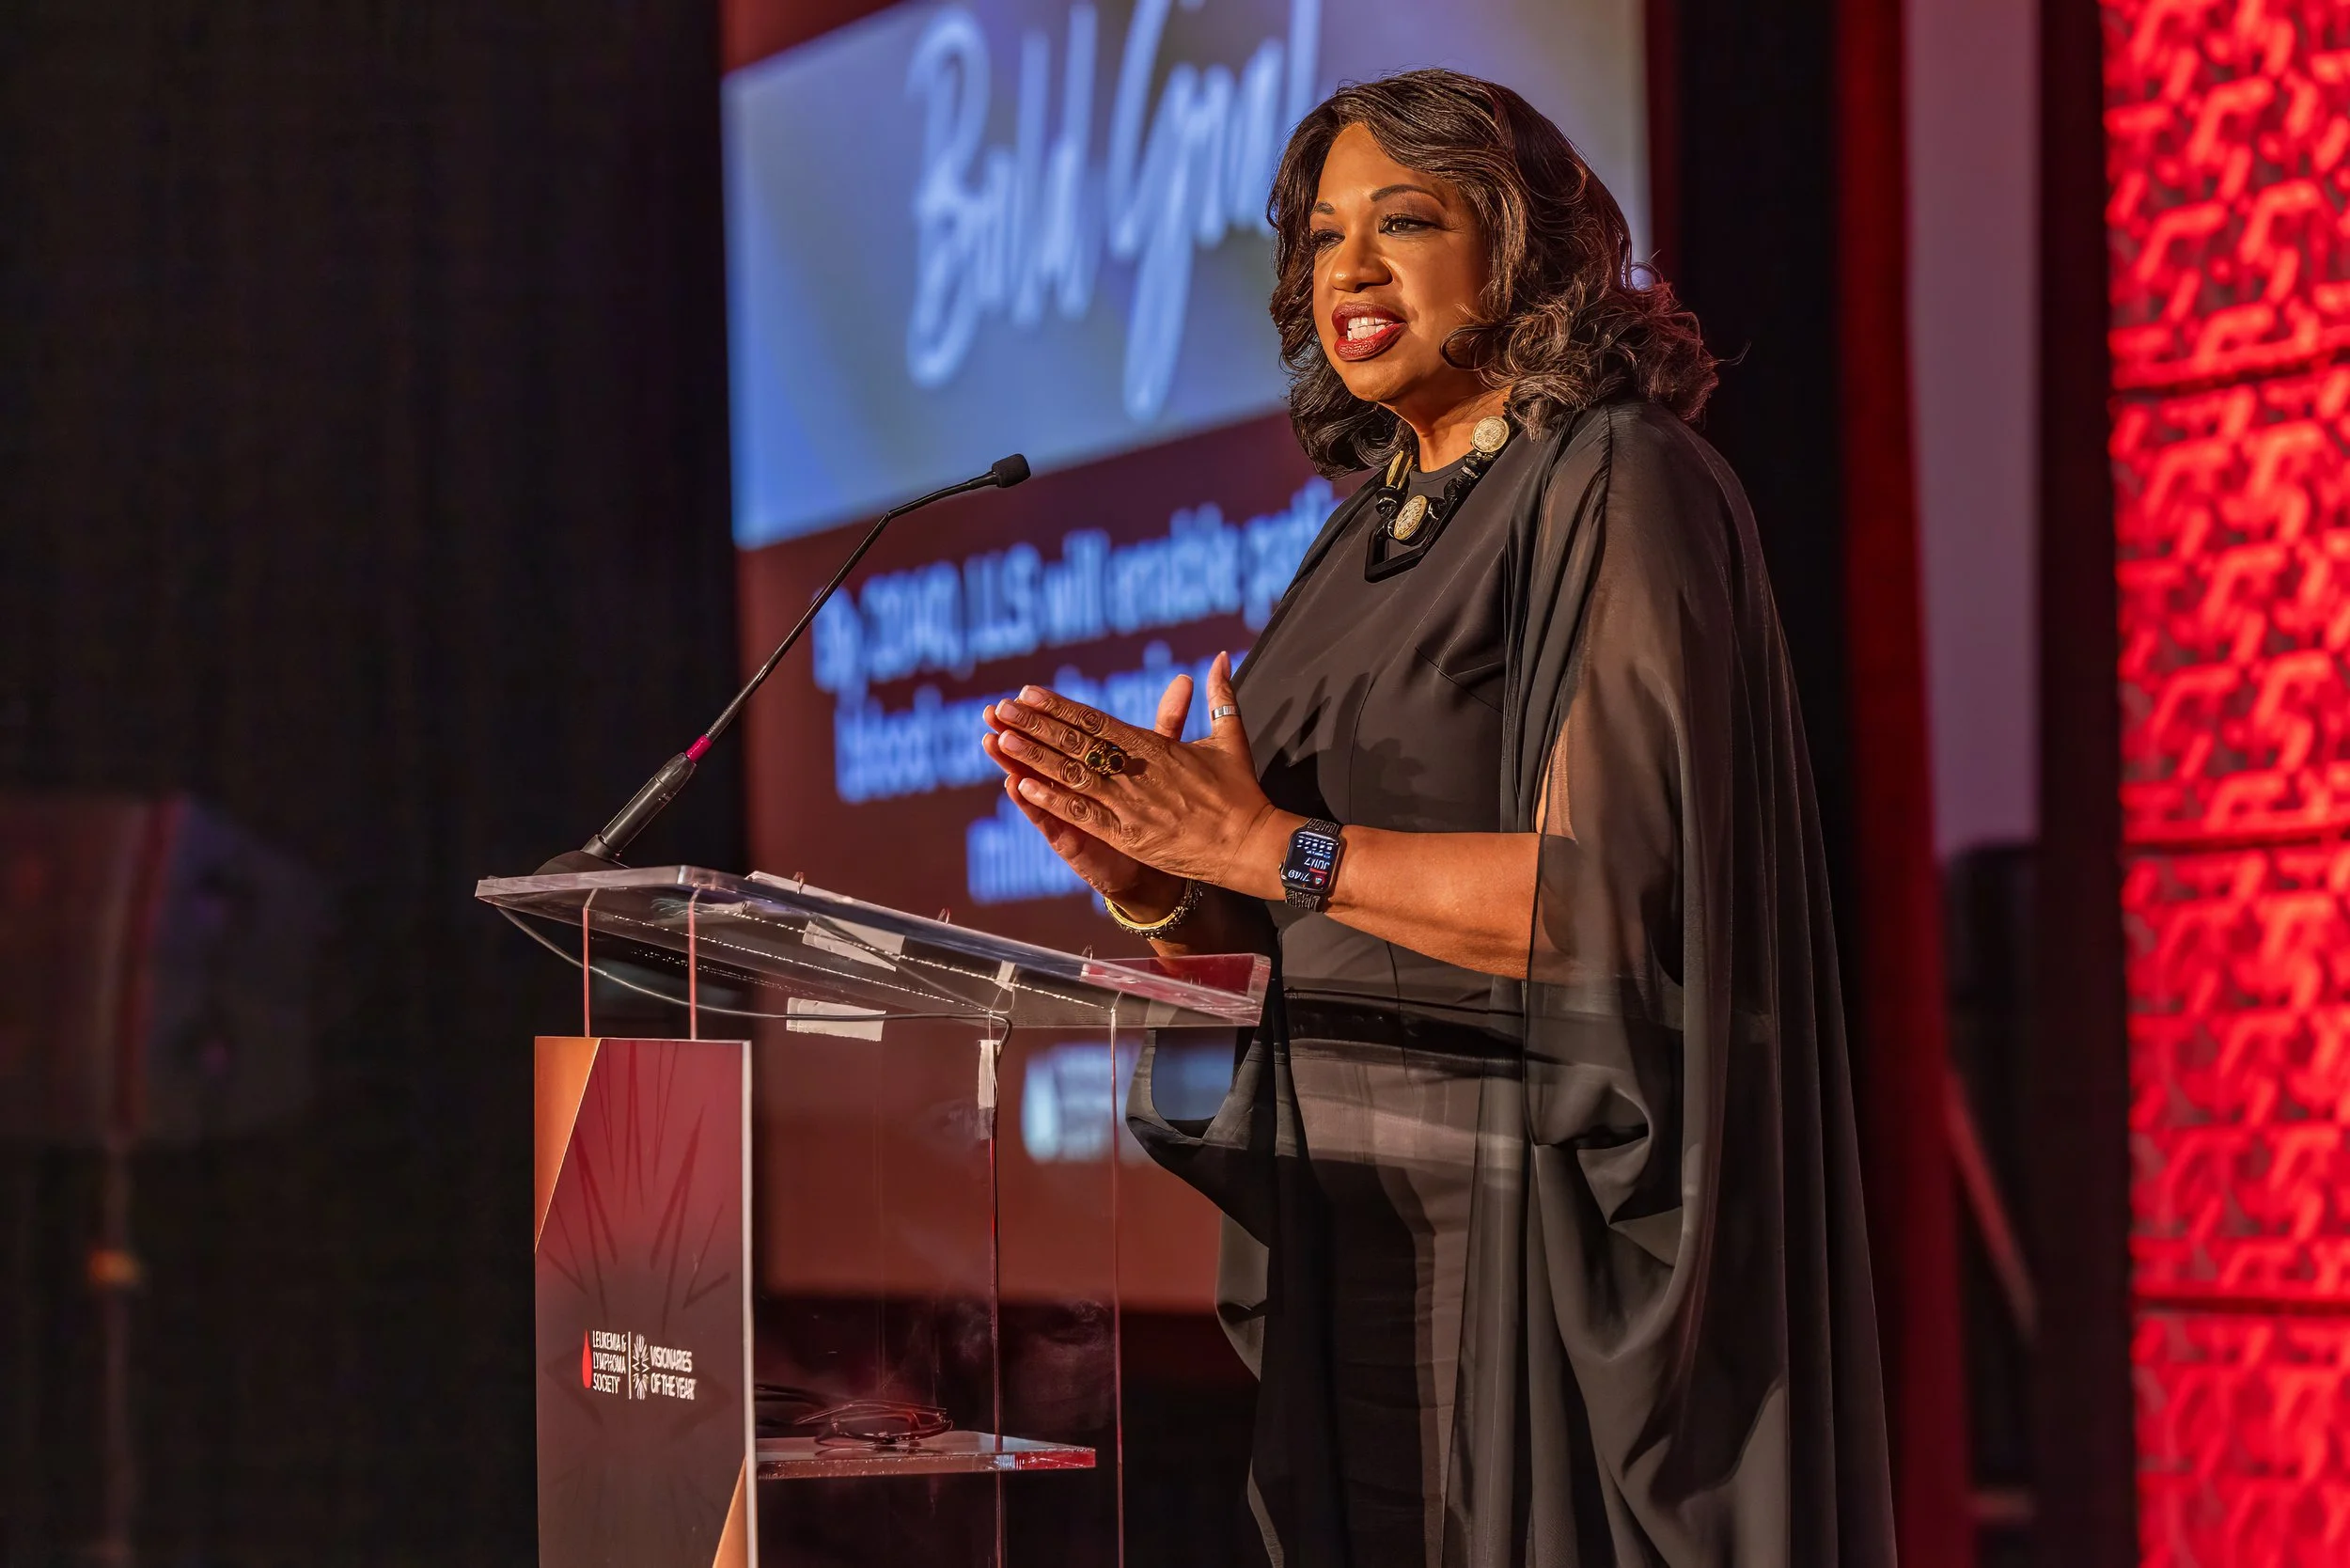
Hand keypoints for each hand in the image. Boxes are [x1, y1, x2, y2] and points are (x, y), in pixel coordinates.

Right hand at [981, 672, 1190, 912]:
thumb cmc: (1154, 807)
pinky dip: (1031, 801)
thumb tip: (1184, 680)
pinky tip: (1014, 784)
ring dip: (1012, 760)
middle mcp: (1074, 782)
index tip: (1023, 692)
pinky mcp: (1070, 836)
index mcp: (1093, 761)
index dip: (1045, 712)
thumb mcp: (1162, 761)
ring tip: (992, 740)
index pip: (1065, 729)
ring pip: (1034, 781)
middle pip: (1041, 751)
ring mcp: (1068, 809)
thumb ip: (1168, 722)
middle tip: (994, 710)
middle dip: (1017, 730)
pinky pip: (1047, 818)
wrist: (1160, 858)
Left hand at [985, 652, 1290, 894]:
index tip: (1031, 693)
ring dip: (1034, 758)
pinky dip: (1053, 800)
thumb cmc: (1240, 791)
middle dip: (1035, 726)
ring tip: (1001, 741)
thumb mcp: (1228, 737)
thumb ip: (1218, 696)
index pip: (1097, 721)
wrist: (1252, 843)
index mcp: (1155, 747)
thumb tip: (1220, 658)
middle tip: (1000, 709)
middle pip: (1077, 744)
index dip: (1060, 707)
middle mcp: (1137, 771)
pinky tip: (1024, 787)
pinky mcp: (1130, 836)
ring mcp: (1130, 805)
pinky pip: (1083, 815)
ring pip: (1072, 776)